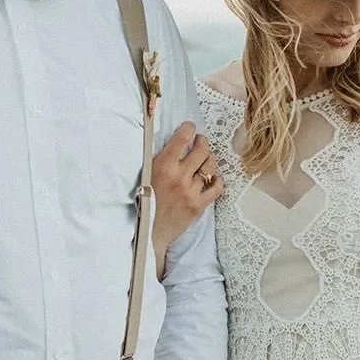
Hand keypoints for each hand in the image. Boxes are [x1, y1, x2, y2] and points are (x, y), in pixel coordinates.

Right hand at [151, 121, 221, 277]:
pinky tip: (211, 178)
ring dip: (209, 159)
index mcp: (163, 166)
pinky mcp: (199, 205)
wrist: (148, 231)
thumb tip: (171, 142)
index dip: (189, 128)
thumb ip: (157, 159)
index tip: (190, 128)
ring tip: (206, 158)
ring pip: (210, 166)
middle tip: (200, 141)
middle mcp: (180, 176)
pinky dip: (216, 180)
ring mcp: (191, 191)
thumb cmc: (142, 203)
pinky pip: (216, 187)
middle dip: (202, 141)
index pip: (182, 138)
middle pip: (201, 150)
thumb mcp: (144, 175)